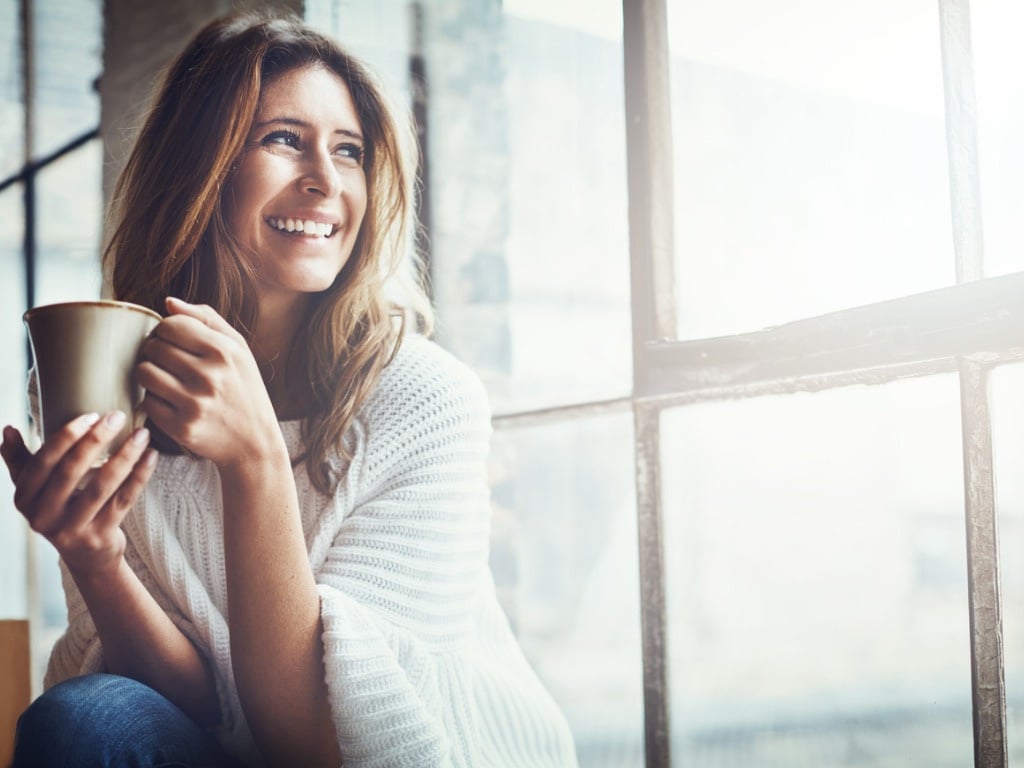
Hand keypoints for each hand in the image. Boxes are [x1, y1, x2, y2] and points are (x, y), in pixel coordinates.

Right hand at [1, 412, 157, 576]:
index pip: (43, 462)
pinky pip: (124, 500)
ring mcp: (72, 529)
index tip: (90, 415)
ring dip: (125, 456)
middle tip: (117, 416)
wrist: (86, 556)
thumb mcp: (34, 489)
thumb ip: (20, 460)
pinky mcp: (100, 536)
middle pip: (71, 472)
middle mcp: (43, 516)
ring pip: (102, 486)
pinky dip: (140, 475)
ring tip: (142, 434)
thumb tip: (8, 429)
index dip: (66, 437)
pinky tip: (151, 455)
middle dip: (96, 440)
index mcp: (25, 499)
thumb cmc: (60, 511)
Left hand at [137, 297, 280, 468]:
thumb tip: (168, 302)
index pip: (171, 325)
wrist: (255, 440)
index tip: (171, 341)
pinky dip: (153, 400)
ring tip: (164, 378)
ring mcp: (195, 403)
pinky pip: (147, 402)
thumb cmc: (244, 388)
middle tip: (166, 361)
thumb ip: (206, 319)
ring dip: (149, 373)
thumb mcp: (238, 349)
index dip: (165, 330)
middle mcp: (210, 376)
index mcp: (224, 351)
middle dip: (155, 351)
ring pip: (144, 372)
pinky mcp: (182, 427)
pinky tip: (169, 401)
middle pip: (154, 347)